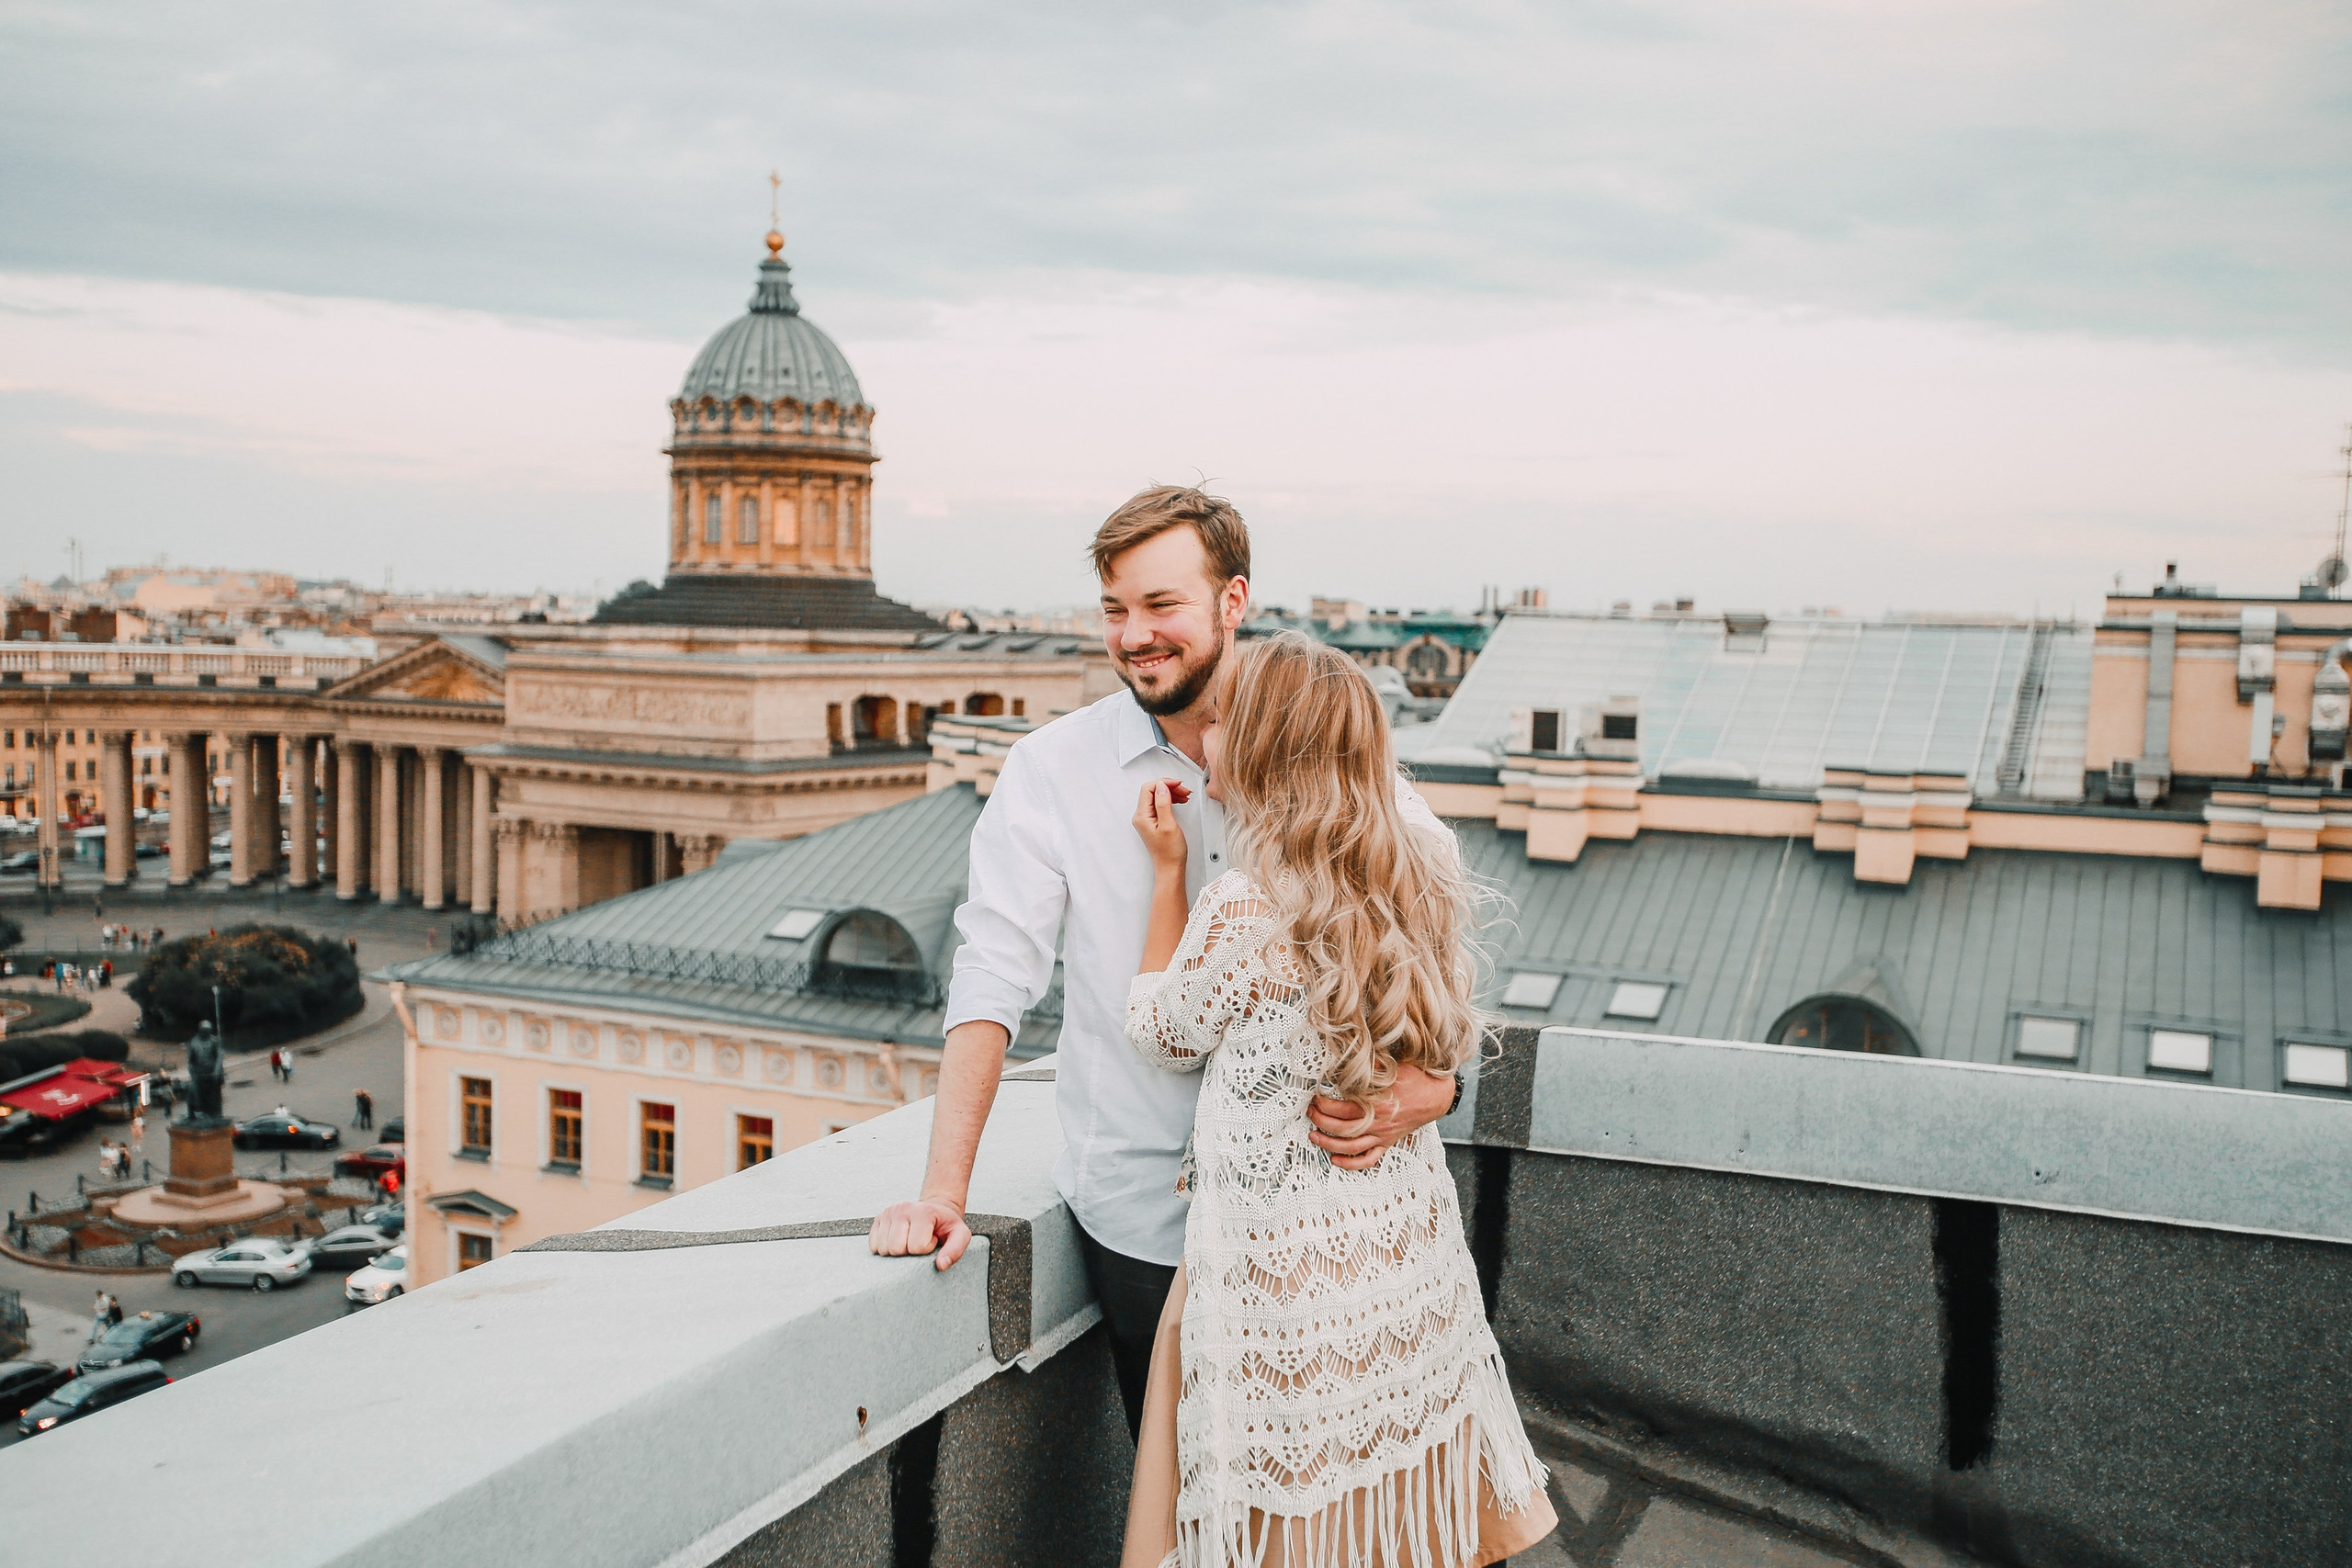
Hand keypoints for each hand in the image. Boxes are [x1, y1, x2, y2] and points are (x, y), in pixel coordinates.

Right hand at [868, 1196, 972, 1270]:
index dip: (926, 1249)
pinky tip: (899, 1240)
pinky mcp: (878, 1218)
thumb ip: (955, 1250)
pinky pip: (874, 1246)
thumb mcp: (960, 1235)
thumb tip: (941, 1265)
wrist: (935, 1209)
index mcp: (923, 1212)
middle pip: (896, 1249)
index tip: (932, 1240)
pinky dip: (885, 1248)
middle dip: (909, 1252)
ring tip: (910, 1240)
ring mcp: (888, 1212)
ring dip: (897, 1251)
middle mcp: (902, 1208)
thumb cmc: (946, 1225)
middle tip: (920, 1241)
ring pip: (883, 1249)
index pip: (916, 1247)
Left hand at [1132, 780, 1188, 874]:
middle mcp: (1141, 816)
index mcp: (1142, 816)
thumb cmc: (1170, 852)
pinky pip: (1159, 804)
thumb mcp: (1168, 825)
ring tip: (1185, 795)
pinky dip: (1170, 800)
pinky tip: (1179, 801)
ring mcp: (1146, 819)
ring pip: (1157, 797)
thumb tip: (1161, 786)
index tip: (1177, 784)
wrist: (1170, 867)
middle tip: (1184, 790)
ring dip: (1171, 793)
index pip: (1148, 789)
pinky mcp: (1153, 822)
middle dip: (1169, 787)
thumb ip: (1163, 804)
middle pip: (1152, 791)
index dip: (1164, 783)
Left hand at [1307, 1061, 1456, 1169]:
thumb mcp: (1390, 1067)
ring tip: (1314, 1136)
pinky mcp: (1388, 1143)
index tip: (1314, 1098)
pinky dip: (1351, 1164)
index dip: (1322, 1104)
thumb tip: (1347, 1060)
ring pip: (1350, 1147)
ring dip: (1328, 1144)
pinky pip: (1368, 1159)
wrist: (1436, 1095)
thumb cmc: (1414, 1078)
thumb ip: (1368, 1068)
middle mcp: (1377, 1123)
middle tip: (1310, 1113)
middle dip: (1320, 1121)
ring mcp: (1382, 1135)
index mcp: (1375, 1103)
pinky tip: (1336, 1160)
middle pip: (1340, 1128)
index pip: (1340, 1108)